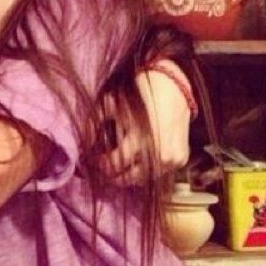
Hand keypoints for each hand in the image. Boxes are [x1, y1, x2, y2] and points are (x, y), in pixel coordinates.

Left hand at [96, 60, 190, 185]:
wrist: (172, 86)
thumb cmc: (138, 94)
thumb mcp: (112, 104)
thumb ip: (94, 124)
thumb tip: (82, 144)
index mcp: (141, 138)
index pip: (116, 164)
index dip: (101, 165)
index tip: (92, 161)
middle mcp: (160, 153)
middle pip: (130, 178)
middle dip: (113, 176)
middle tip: (101, 170)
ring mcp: (173, 159)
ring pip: (145, 179)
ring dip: (129, 177)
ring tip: (116, 169)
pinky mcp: (182, 160)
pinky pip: (159, 174)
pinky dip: (146, 172)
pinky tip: (135, 165)